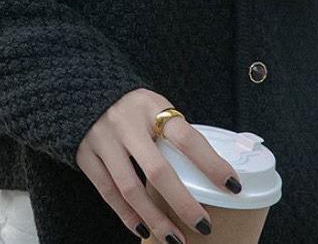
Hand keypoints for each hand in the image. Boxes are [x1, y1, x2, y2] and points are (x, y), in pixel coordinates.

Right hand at [76, 89, 241, 240]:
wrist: (85, 89)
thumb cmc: (133, 106)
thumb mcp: (155, 106)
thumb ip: (174, 132)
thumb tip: (210, 171)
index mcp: (150, 105)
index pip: (185, 137)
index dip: (210, 163)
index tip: (232, 186)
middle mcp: (125, 122)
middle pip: (158, 169)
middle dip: (183, 202)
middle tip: (203, 225)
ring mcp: (102, 139)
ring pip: (130, 187)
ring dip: (155, 218)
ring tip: (175, 239)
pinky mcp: (85, 155)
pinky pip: (107, 192)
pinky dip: (126, 215)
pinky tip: (143, 229)